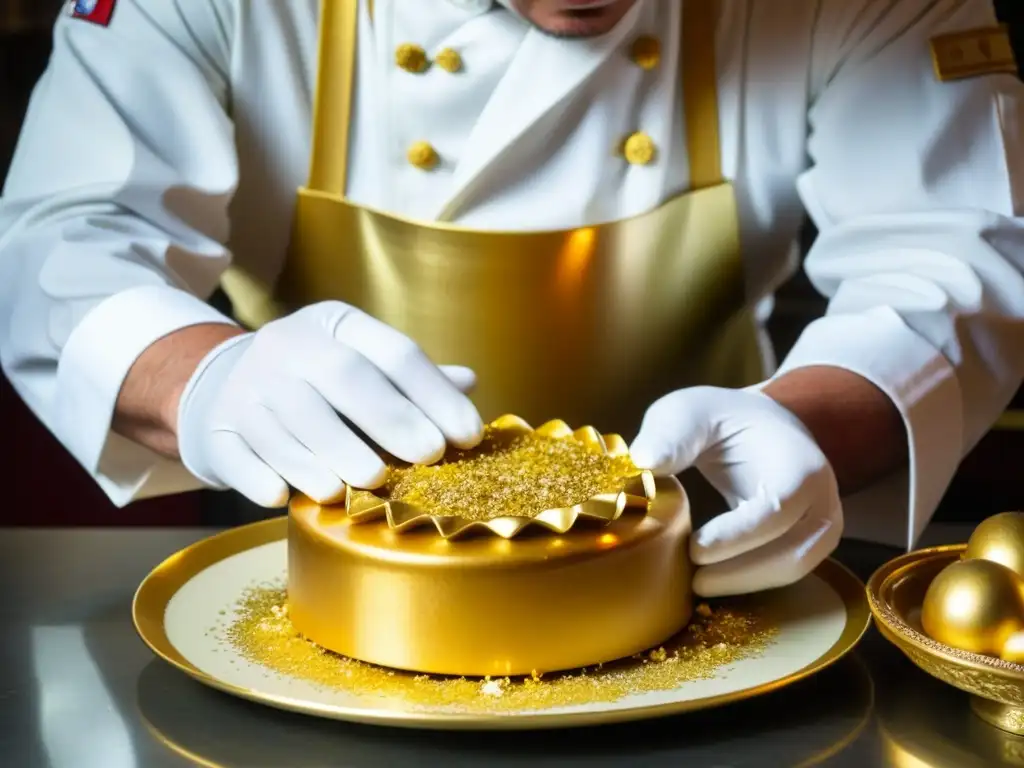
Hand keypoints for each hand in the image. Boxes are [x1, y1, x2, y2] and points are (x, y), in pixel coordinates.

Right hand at [176, 301, 483, 506]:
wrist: (221, 391)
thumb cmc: (316, 385)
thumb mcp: (361, 364)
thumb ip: (411, 379)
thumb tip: (469, 383)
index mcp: (334, 324)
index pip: (393, 351)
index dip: (435, 394)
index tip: (468, 435)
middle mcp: (287, 345)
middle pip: (344, 377)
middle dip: (392, 418)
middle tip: (428, 456)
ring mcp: (246, 386)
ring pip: (293, 420)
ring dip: (334, 455)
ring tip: (369, 483)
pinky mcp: (216, 429)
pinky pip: (241, 455)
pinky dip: (266, 477)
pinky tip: (286, 498)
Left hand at [629, 387, 842, 596]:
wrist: (757, 425)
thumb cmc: (721, 418)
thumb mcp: (689, 412)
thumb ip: (670, 434)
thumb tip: (646, 462)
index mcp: (801, 464)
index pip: (778, 510)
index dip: (738, 536)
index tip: (694, 549)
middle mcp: (821, 499)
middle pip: (795, 554)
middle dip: (741, 573)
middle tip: (692, 580)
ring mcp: (820, 525)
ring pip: (793, 571)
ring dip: (745, 583)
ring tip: (696, 583)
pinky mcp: (806, 543)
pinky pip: (784, 572)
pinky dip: (750, 581)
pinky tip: (712, 579)